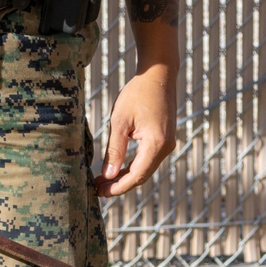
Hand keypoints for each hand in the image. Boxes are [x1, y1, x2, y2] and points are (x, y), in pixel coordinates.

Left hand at [96, 63, 176, 197]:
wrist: (159, 74)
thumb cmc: (137, 93)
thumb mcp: (120, 121)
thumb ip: (115, 150)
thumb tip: (108, 175)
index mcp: (156, 144)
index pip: (136, 176)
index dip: (118, 187)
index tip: (100, 192)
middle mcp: (166, 147)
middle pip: (142, 176)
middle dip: (120, 184)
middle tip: (97, 189)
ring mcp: (167, 144)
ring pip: (145, 169)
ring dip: (125, 176)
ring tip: (103, 180)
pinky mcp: (164, 139)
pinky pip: (148, 160)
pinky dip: (133, 166)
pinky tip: (117, 168)